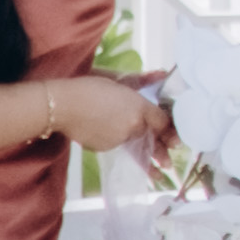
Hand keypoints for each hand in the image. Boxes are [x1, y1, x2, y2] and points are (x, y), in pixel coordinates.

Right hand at [45, 73, 160, 158]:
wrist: (63, 105)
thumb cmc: (89, 86)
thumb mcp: (118, 80)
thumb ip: (141, 81)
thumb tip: (163, 74)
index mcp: (139, 107)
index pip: (161, 121)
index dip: (170, 131)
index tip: (176, 141)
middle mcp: (133, 126)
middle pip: (149, 137)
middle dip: (160, 152)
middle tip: (168, 165)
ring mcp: (118, 139)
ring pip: (131, 141)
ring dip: (136, 145)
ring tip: (146, 164)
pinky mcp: (104, 148)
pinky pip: (115, 144)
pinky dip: (114, 140)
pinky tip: (105, 132)